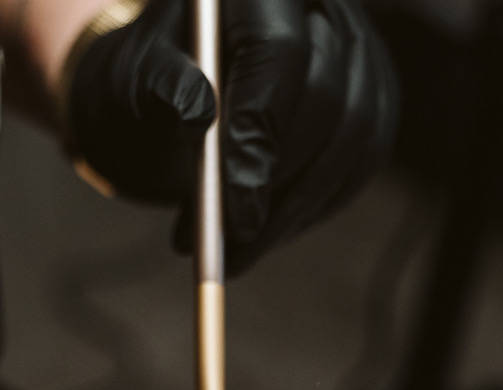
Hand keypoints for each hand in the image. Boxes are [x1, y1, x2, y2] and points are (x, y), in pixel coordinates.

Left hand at [64, 0, 398, 273]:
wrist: (171, 81)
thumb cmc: (148, 76)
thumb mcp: (132, 75)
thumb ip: (158, 83)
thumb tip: (196, 110)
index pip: (279, 54)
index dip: (260, 136)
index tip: (235, 214)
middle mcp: (321, 4)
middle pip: (327, 99)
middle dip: (276, 185)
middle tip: (227, 243)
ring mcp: (356, 47)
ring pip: (354, 138)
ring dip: (296, 211)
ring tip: (236, 251)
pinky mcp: (370, 94)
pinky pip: (361, 163)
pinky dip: (315, 209)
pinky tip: (269, 232)